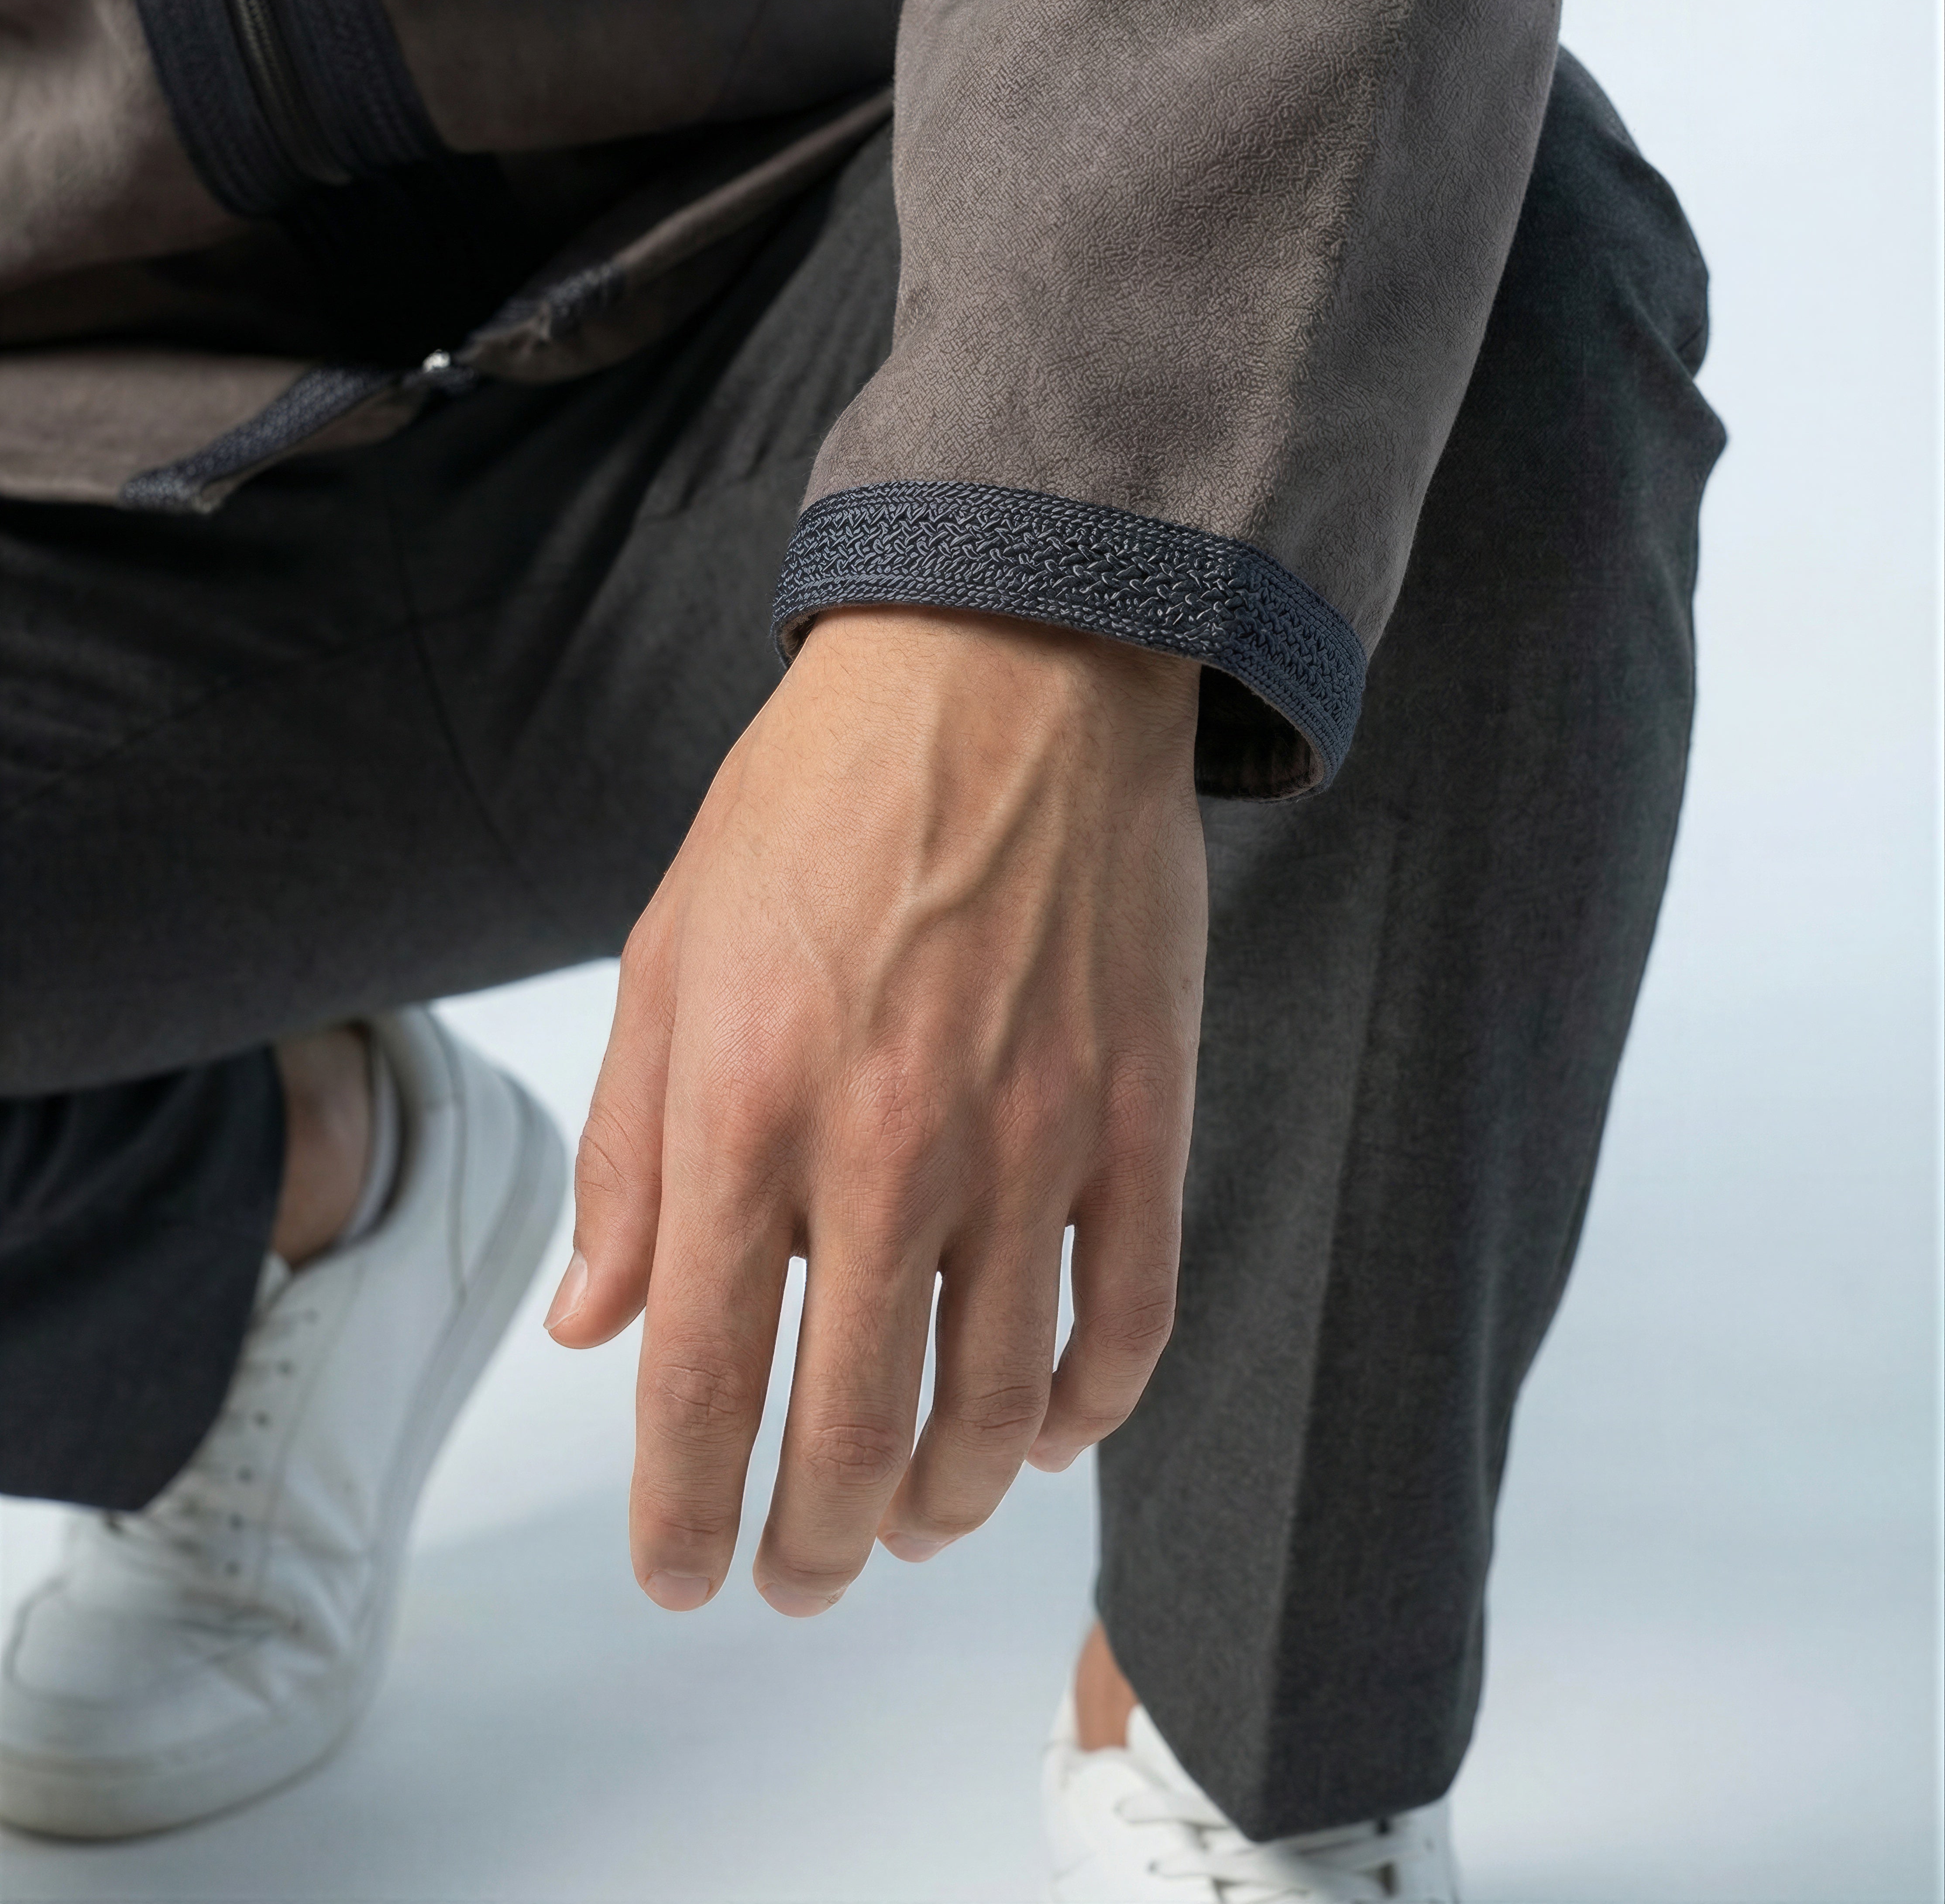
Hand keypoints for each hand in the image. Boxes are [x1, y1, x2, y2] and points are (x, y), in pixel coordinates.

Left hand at [545, 605, 1205, 1614]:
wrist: (1004, 671)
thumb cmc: (814, 806)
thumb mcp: (670, 953)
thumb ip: (631, 1154)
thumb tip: (592, 1325)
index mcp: (748, 1105)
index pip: (704, 1382)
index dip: (684, 1514)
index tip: (679, 1576)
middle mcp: (890, 1146)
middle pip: (853, 1432)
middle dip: (812, 1545)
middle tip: (796, 1578)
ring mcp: (1033, 1138)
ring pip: (1000, 1410)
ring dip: (946, 1504)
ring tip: (910, 1524)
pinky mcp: (1140, 1115)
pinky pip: (1127, 1321)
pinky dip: (1086, 1416)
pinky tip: (1045, 1438)